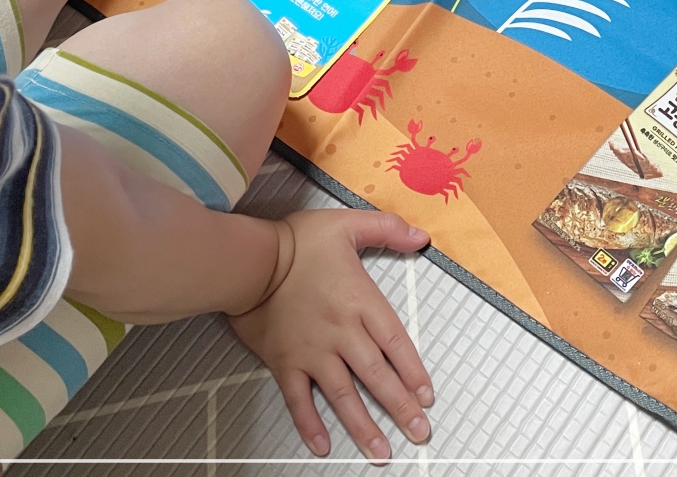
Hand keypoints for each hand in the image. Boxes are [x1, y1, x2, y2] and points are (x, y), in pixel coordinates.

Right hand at [229, 210, 434, 462]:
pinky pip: (299, 399)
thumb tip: (421, 237)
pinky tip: (322, 445)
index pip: (396, 343)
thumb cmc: (297, 241)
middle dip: (400, 407)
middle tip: (419, 434)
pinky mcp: (285, 362)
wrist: (250, 260)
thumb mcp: (347, 224)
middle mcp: (341, 333)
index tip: (426, 396)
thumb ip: (387, 228)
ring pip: (344, 395)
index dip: (413, 372)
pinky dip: (310, 424)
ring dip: (364, 426)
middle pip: (377, 376)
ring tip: (381, 452)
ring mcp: (313, 352)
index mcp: (361, 302)